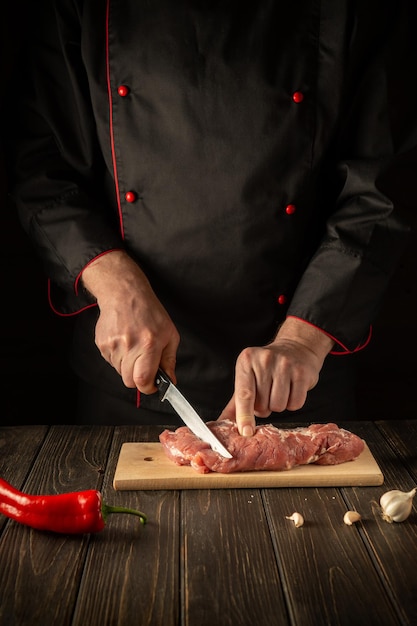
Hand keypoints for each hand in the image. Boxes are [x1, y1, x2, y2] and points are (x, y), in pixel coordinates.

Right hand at [81, 250, 179, 392]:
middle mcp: (129, 346)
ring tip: (134, 347)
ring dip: (128, 366)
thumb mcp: (169, 334)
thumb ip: (169, 360)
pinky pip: (111, 362)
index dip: (148, 387)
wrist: (125, 294)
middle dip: (138, 378)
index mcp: (148, 344)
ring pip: (119, 372)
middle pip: (129, 381)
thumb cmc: (150, 312)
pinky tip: (125, 342)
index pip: (143, 380)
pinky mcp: (102, 344)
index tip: (152, 384)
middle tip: (145, 365)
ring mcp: (113, 345)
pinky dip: (119, 358)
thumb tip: (170, 380)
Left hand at [219, 317, 333, 435]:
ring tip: (279, 391)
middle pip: (262, 405)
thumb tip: (222, 425)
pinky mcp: (302, 372)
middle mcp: (265, 360)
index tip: (245, 432)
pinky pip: (295, 404)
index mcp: (246, 360)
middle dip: (264, 407)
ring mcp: (285, 365)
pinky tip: (291, 390)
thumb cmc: (267, 368)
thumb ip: (236, 403)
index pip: (244, 394)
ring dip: (278, 406)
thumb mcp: (248, 378)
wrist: (295, 349)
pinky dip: (292, 403)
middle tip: (267, 393)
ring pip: (279, 406)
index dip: (244, 415)